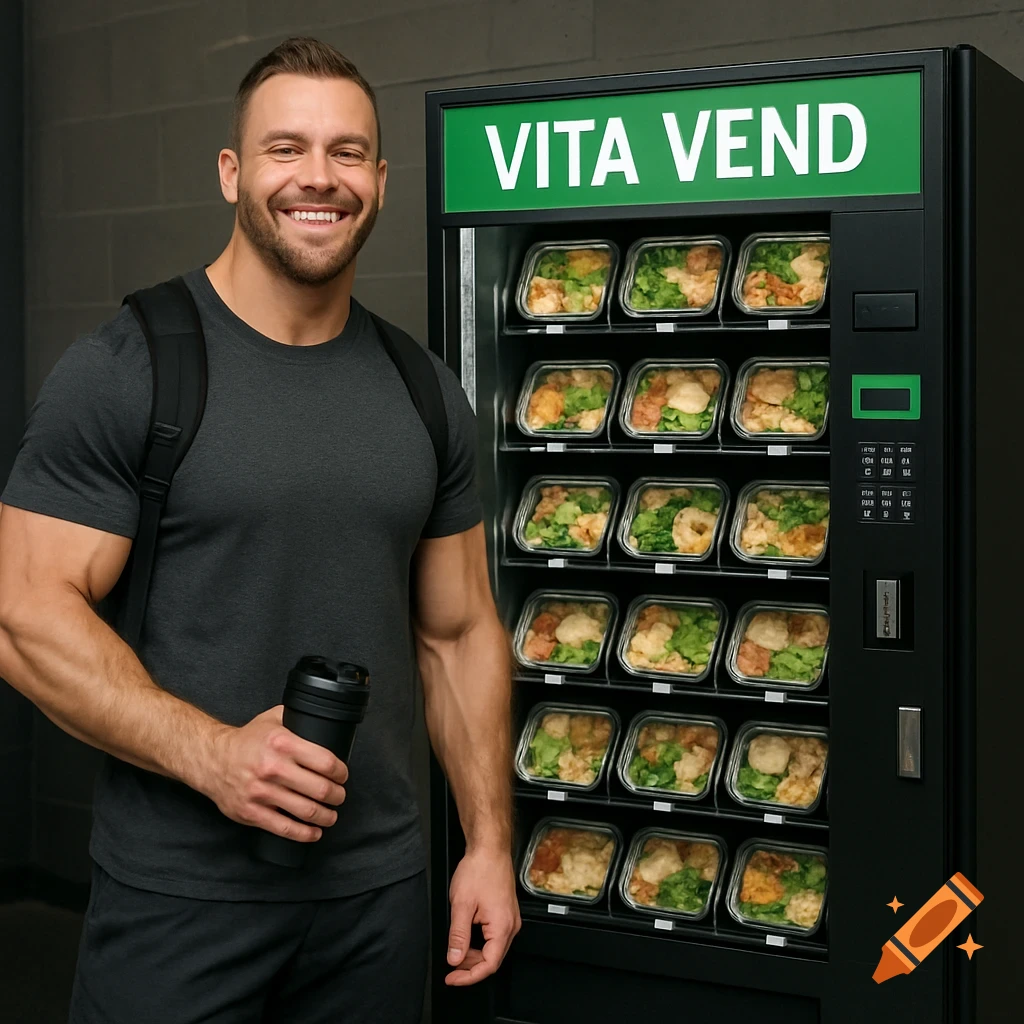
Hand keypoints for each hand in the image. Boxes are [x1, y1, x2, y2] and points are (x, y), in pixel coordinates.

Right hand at [201, 705, 348, 841]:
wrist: (212, 759)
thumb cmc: (246, 741)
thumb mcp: (272, 719)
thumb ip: (296, 717)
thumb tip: (322, 717)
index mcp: (282, 743)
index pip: (325, 762)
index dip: (340, 772)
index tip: (343, 776)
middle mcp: (273, 768)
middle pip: (319, 789)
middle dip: (337, 796)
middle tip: (340, 796)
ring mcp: (262, 793)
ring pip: (306, 811)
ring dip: (326, 816)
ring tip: (331, 815)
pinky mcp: (251, 813)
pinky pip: (284, 828)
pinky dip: (304, 834)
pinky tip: (314, 833)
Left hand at [445, 849, 520, 985]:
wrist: (489, 848)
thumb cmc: (479, 869)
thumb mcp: (462, 905)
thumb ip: (458, 936)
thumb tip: (455, 959)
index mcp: (502, 927)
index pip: (488, 965)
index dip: (468, 976)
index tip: (452, 978)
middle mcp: (511, 925)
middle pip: (492, 959)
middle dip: (470, 967)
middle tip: (450, 967)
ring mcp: (510, 918)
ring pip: (493, 948)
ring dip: (474, 955)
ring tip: (455, 953)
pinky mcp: (506, 912)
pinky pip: (494, 936)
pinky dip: (479, 943)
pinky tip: (466, 939)